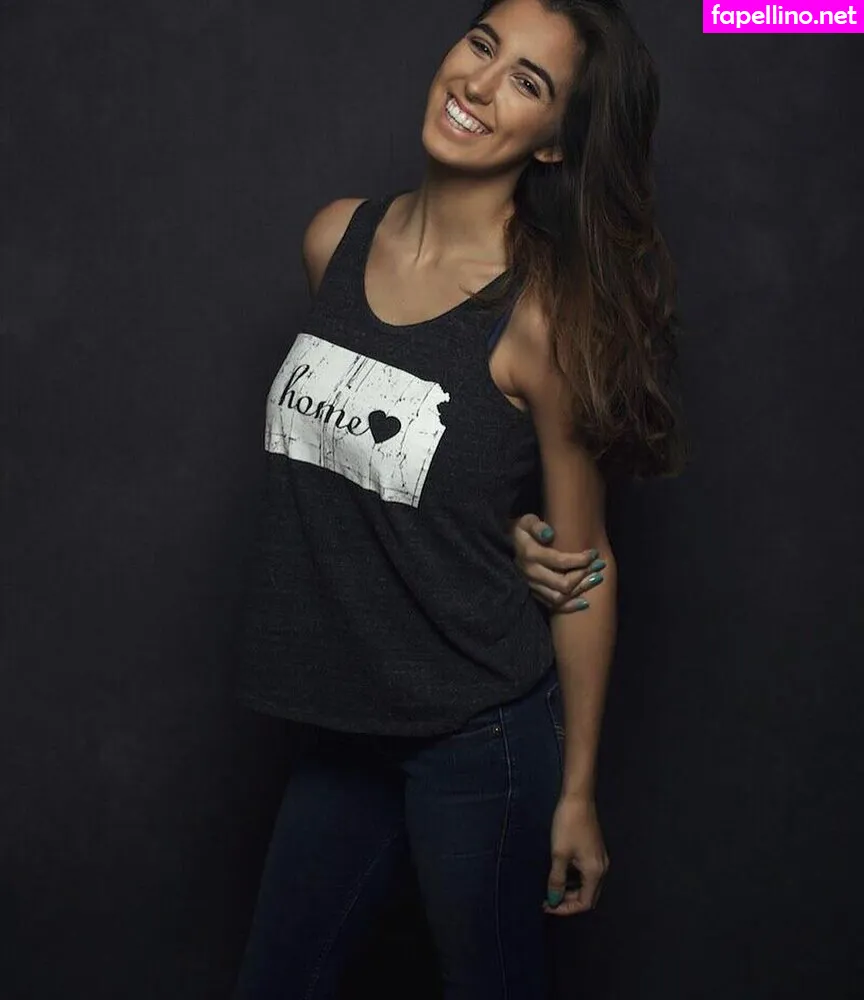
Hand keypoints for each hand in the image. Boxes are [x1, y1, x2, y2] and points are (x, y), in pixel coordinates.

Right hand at [509, 513, 605, 612]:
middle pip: (562, 584)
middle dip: (584, 575)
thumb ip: (537, 526)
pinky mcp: (533, 594)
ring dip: (581, 590)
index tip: (594, 553)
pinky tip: (585, 602)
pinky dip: (570, 607)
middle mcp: (530, 574)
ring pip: (559, 597)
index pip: (560, 562)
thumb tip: (549, 534)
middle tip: (600, 566)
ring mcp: (531, 587)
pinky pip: (553, 606)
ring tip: (596, 579)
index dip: (580, 560)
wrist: (506, 546)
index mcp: (530, 555)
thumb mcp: (526, 522)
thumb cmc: (522, 531)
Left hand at [542, 796, 608, 916]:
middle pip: (588, 896)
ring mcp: (600, 859)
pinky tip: (560, 873)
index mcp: (595, 872)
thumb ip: (556, 880)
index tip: (548, 906)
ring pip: (587, 884)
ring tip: (551, 888)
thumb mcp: (559, 854)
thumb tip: (553, 900)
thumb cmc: (568, 825)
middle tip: (548, 898)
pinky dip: (574, 878)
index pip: (585, 903)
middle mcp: (602, 868)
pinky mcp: (595, 850)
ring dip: (571, 890)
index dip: (566, 909)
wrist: (578, 798)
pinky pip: (586, 873)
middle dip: (568, 901)